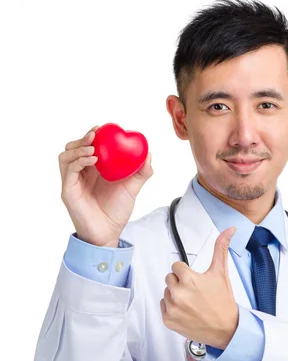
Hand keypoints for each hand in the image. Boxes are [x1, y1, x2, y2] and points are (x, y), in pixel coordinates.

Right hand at [59, 126, 153, 246]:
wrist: (109, 232)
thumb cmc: (117, 211)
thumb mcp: (132, 188)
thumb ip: (140, 172)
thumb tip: (148, 154)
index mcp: (92, 170)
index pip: (86, 147)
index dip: (91, 135)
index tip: (101, 128)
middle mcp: (80, 174)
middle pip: (72, 148)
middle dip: (83, 138)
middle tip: (95, 134)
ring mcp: (72, 182)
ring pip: (65, 156)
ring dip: (78, 148)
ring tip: (93, 147)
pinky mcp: (68, 190)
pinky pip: (68, 170)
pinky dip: (78, 161)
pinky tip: (92, 159)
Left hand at [160, 227, 238, 349]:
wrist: (226, 329)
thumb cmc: (224, 302)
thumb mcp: (221, 273)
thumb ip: (221, 248)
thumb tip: (229, 230)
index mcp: (189, 279)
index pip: (176, 266)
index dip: (186, 273)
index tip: (195, 281)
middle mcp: (178, 293)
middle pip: (170, 278)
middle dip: (181, 283)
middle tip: (195, 292)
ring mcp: (172, 307)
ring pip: (166, 292)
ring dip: (176, 295)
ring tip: (192, 303)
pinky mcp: (168, 320)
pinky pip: (163, 306)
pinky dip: (172, 309)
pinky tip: (186, 311)